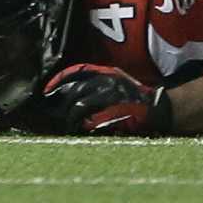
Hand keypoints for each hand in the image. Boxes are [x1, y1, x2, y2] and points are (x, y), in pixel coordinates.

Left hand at [37, 63, 173, 134]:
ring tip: (68, 126)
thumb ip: (95, 81)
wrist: (157, 108)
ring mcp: (109, 97)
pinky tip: (80, 130)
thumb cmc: (133, 97)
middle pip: (74, 91)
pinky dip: (82, 126)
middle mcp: (106, 82)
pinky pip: (89, 120)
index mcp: (105, 73)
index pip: (76, 72)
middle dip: (61, 104)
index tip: (46, 91)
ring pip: (79, 106)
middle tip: (54, 115)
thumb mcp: (115, 80)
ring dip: (70, 118)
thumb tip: (68, 90)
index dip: (59, 81)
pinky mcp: (112, 113)